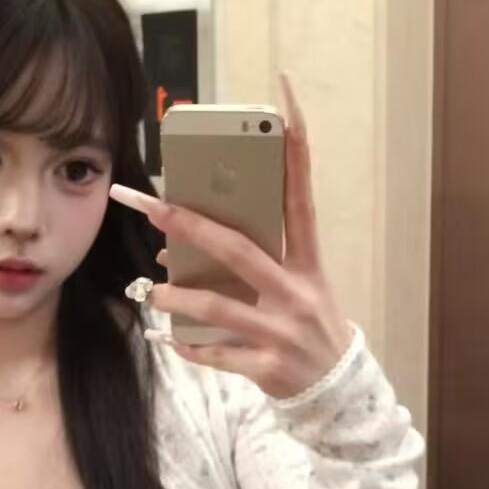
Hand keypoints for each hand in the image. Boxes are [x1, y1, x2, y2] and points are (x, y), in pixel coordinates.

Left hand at [109, 70, 352, 399]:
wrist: (338, 391)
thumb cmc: (308, 326)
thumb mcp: (299, 287)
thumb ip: (255, 262)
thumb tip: (184, 246)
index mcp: (306, 263)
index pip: (299, 193)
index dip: (296, 145)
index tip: (283, 98)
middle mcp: (295, 292)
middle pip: (238, 248)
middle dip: (189, 226)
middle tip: (150, 206)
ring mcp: (281, 332)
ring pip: (218, 306)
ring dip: (178, 298)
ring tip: (151, 292)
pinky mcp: (268, 367)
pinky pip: (218, 353)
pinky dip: (191, 347)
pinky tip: (171, 340)